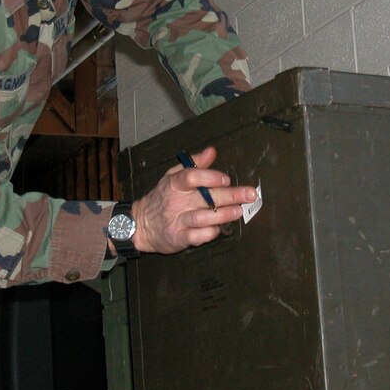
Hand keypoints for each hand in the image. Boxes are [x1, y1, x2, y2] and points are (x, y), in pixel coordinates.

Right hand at [129, 146, 256, 254]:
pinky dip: (210, 232)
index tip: (226, 178)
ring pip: (202, 217)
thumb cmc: (162, 197)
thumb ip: (195, 164)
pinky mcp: (179, 238)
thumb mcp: (173, 176)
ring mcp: (177, 221)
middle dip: (230, 195)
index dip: (209, 177)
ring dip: (223, 215)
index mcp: (174, 184)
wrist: (140, 224)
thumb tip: (212, 151)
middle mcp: (176, 202)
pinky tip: (219, 228)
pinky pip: (197, 236)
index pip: (190, 177)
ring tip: (239, 211)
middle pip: (204, 198)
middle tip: (249, 194)